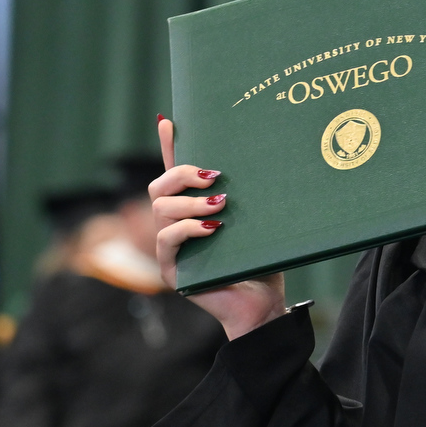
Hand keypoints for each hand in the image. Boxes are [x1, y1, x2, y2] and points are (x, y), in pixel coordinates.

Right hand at [151, 115, 286, 339]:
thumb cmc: (262, 262)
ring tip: (221, 205)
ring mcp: (170, 248)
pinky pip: (167, 239)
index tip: (170, 121)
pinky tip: (212, 227)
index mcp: (193, 210)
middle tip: (215, 176)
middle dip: (182, 173)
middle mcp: (175, 226)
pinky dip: (189, 229)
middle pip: (158, 187)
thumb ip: (252, 197)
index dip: (170, 147)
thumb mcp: (258, 222)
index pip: (176, 173)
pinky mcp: (172, 271)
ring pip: (160, 209)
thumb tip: (266, 157)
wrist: (263, 305)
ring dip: (190, 202)